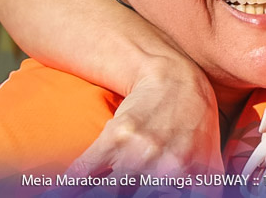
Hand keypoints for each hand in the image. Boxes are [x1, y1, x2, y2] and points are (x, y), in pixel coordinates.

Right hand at [66, 64, 221, 181]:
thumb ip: (204, 189)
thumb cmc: (193, 121)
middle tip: (121, 192)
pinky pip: (81, 175)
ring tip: (97, 192)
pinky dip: (66, 187)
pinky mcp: (114, 140)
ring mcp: (140, 154)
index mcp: (195, 177)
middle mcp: (169, 168)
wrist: (174, 78)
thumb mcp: (210, 158)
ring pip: (105, 194)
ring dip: (98, 194)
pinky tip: (55, 192)